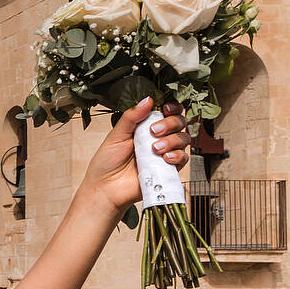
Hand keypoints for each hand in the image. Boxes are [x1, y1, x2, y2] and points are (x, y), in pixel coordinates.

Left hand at [82, 98, 190, 213]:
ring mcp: (164, 153)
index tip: (166, 108)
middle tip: (153, 131)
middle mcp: (157, 138)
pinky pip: (183, 158)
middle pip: (179, 122)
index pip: (167, 112)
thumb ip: (132, 117)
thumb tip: (148, 99)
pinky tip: (165, 158)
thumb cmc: (107, 162)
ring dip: (172, 140)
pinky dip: (177, 155)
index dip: (172, 107)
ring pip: (184, 139)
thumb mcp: (116, 135)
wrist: (106, 188)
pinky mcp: (168, 169)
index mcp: (145, 127)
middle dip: (171, 123)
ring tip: (155, 149)